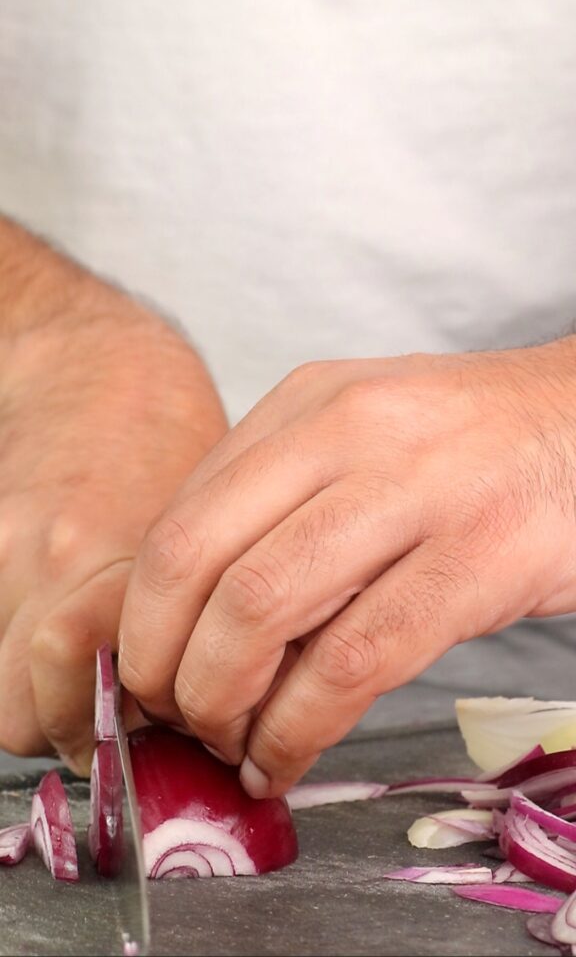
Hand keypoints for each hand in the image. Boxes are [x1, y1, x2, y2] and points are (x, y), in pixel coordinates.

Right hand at [0, 223, 226, 772]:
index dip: (127, 741)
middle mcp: (46, 560)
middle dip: (74, 732)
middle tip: (124, 712)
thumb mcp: (214, 527)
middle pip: (22, 718)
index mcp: (122, 555)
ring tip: (92, 670)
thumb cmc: (168, 434)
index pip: (91, 708)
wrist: (99, 362)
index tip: (163, 734)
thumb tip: (221, 710)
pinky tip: (57, 628)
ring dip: (40, 702)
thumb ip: (204, 620)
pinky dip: (15, 657)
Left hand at [119, 341, 575, 796]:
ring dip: (223, 701)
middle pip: (199, 564)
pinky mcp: (476, 558)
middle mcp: (346, 434)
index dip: (142, 616)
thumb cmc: (467, 446)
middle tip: (169, 716)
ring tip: (228, 740)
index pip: (181, 518)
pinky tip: (288, 755)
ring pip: (263, 611)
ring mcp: (414, 491)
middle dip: (162, 665)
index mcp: (306, 404)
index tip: (140, 673)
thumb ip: (278, 501)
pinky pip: (355, 662)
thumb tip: (192, 616)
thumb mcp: (359, 437)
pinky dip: (300, 728)